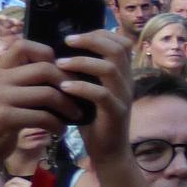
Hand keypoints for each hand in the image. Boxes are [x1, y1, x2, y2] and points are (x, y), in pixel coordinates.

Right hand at [0, 41, 74, 160]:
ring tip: (74, 116)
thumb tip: (64, 70)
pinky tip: (60, 131)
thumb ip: (25, 81)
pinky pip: (42, 116)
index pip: (23, 45)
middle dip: (68, 82)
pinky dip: (57, 125)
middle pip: (44, 69)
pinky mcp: (3, 118)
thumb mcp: (7, 95)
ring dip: (68, 107)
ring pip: (47, 94)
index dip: (47, 53)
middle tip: (79, 95)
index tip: (61, 71)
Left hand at [56, 29, 137, 160]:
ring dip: (82, 63)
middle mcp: (127, 81)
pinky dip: (81, 88)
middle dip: (91, 41)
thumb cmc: (94, 120)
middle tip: (66, 42)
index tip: (73, 37)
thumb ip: (85, 74)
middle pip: (118, 49)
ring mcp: (124, 97)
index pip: (120, 42)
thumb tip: (61, 53)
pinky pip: (102, 95)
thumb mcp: (91, 91)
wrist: (108, 152)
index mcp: (123, 74)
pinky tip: (64, 88)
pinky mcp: (116, 113)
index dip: (99, 34)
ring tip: (59, 64)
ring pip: (109, 69)